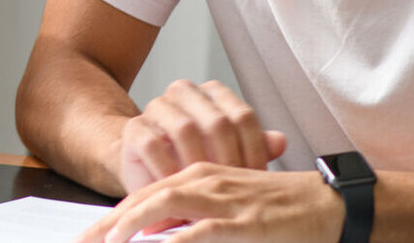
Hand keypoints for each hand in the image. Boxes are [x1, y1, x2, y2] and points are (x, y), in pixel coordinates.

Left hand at [74, 164, 341, 242]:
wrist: (330, 204)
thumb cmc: (278, 208)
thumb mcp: (226, 205)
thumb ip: (189, 216)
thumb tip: (153, 235)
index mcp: (197, 176)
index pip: (143, 194)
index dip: (110, 217)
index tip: (86, 236)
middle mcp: (204, 181)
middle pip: (144, 198)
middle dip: (108, 223)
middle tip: (83, 242)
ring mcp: (225, 199)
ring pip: (166, 205)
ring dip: (132, 224)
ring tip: (110, 242)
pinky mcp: (247, 221)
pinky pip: (205, 228)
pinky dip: (180, 238)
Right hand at [119, 80, 286, 192]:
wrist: (149, 168)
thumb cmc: (193, 160)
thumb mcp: (229, 155)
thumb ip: (255, 145)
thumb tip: (280, 141)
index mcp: (213, 94)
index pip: (242, 115)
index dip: (253, 150)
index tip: (256, 178)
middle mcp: (185, 94)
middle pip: (216, 121)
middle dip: (228, 160)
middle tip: (232, 188)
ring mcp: (157, 108)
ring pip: (185, 129)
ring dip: (198, 164)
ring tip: (206, 189)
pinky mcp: (134, 128)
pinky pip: (153, 145)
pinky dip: (168, 170)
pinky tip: (179, 186)